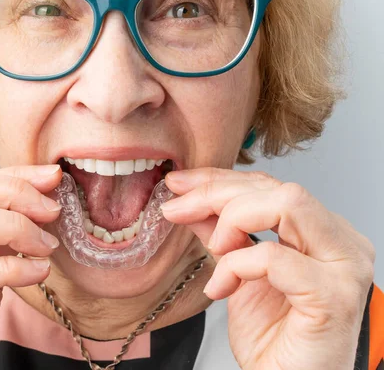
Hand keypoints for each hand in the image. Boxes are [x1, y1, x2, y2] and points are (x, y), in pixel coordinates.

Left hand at [161, 168, 374, 369]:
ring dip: (233, 220)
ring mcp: (343, 268)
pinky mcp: (333, 296)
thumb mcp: (236, 273)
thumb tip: (190, 200)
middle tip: (176, 209)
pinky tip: (221, 289)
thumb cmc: (272, 340)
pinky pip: (274, 257)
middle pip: (277, 188)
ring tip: (214, 251)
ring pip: (286, 204)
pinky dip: (237, 266)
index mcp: (323, 234)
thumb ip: (220, 233)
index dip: (219, 180)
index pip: (270, 186)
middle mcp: (342, 243)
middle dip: (216, 193)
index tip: (178, 184)